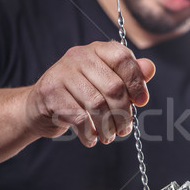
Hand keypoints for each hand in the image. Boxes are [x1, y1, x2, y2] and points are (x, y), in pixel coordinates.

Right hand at [25, 40, 154, 145]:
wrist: (40, 107)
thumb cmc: (79, 95)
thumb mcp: (104, 82)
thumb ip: (128, 75)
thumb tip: (150, 68)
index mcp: (96, 50)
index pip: (122, 58)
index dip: (136, 82)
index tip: (142, 102)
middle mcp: (78, 56)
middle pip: (113, 87)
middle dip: (123, 113)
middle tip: (124, 128)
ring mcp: (62, 73)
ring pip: (97, 104)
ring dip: (108, 126)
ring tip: (109, 136)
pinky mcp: (50, 93)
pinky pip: (79, 117)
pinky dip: (89, 133)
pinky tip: (91, 138)